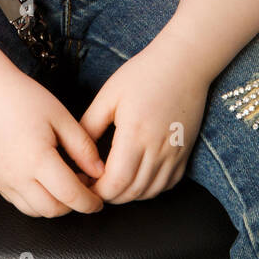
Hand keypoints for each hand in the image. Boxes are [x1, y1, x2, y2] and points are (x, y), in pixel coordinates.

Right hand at [0, 67, 106, 217]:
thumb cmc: (23, 98)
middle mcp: (17, 176)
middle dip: (73, 206)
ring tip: (63, 183)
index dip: (89, 202)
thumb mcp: (61, 117)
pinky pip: (17, 201)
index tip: (99, 201)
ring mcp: (2, 180)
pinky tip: (43, 180)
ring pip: (33, 211)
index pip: (70, 196)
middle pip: (52, 210)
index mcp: (38, 159)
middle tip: (83, 186)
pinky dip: (34, 200)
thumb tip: (99, 171)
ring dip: (53, 205)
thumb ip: (83, 147)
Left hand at [79, 40, 210, 203]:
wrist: (184, 63)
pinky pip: (167, 184)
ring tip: (111, 183)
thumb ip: (90, 124)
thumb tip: (74, 151)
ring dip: (128, 195)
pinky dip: (149, 189)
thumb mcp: (109, 95)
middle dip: (108, 195)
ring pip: (149, 192)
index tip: (82, 182)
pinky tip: (136, 178)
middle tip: (91, 185)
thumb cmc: (143, 74)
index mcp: (135, 134)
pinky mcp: (185, 153)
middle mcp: (157, 149)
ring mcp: (174, 154)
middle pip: (131, 192)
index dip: (96, 190)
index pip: (115, 181)